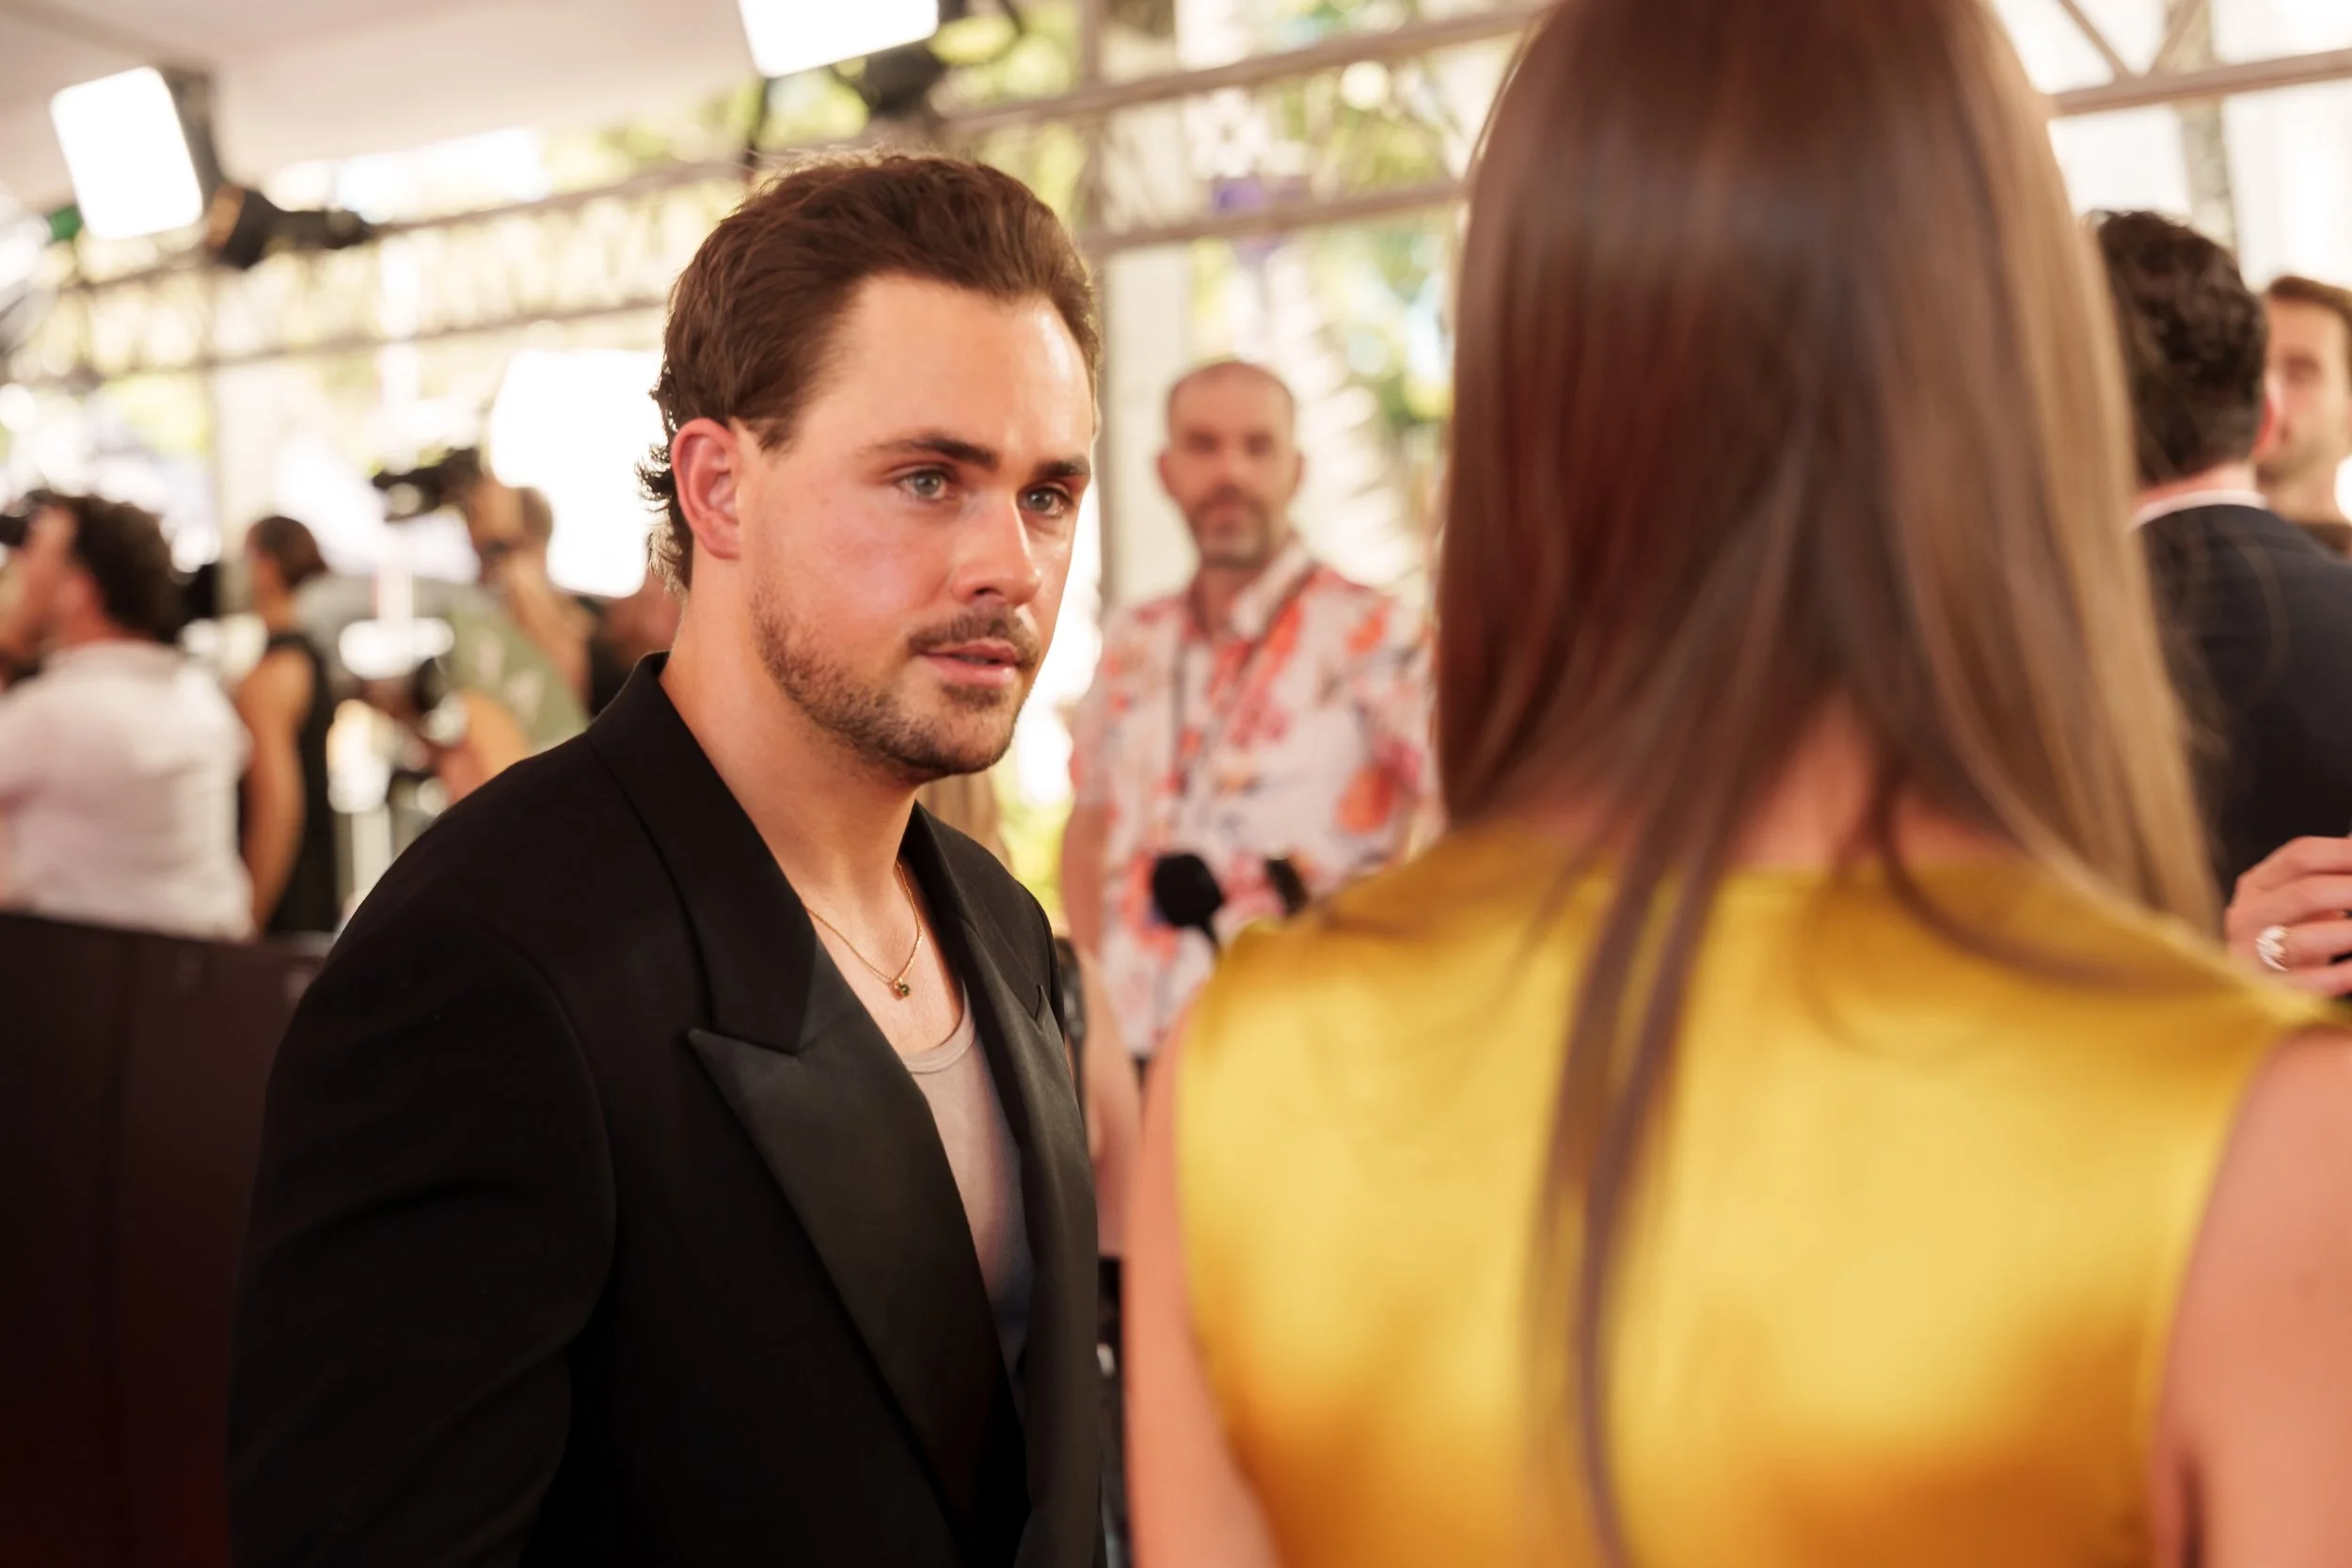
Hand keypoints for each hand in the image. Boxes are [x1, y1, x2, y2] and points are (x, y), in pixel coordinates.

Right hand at [2225, 837, 2351, 994]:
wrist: (2262, 992)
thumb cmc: (2295, 937)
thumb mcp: (2306, 903)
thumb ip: (2333, 875)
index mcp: (2257, 886)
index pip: (2302, 854)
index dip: (2348, 853)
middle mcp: (2247, 917)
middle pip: (2307, 893)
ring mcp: (2251, 956)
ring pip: (2304, 940)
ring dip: (2350, 935)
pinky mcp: (2267, 992)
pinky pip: (2310, 984)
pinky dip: (2343, 975)